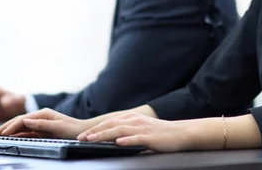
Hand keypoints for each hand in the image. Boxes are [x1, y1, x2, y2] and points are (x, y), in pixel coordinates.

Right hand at [0, 108, 87, 138]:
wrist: (82, 132)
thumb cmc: (72, 129)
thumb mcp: (57, 127)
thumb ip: (41, 124)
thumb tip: (25, 121)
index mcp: (43, 113)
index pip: (23, 119)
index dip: (12, 126)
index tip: (3, 133)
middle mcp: (40, 116)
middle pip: (19, 121)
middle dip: (6, 126)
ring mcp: (40, 123)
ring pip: (21, 126)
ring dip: (9, 130)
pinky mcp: (41, 130)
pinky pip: (26, 132)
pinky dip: (17, 134)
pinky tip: (10, 137)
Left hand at [76, 112, 191, 152]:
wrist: (179, 133)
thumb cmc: (160, 133)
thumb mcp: (141, 128)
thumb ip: (127, 130)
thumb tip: (112, 137)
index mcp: (132, 118)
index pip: (109, 122)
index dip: (95, 129)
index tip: (82, 136)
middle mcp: (135, 120)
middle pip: (111, 125)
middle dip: (94, 132)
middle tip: (81, 138)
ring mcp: (142, 128)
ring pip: (120, 130)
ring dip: (104, 135)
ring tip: (92, 140)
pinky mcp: (150, 137)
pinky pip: (136, 138)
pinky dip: (126, 140)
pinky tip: (118, 143)